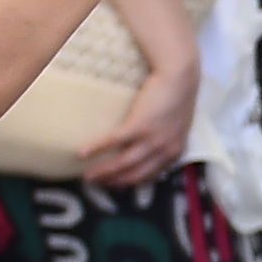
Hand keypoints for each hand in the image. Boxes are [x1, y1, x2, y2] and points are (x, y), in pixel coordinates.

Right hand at [78, 52, 196, 189]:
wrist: (179, 75)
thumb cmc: (177, 96)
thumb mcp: (177, 126)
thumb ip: (166, 140)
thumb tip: (148, 148)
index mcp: (174, 153)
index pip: (149, 176)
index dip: (130, 183)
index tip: (114, 185)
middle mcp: (164, 151)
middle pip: (134, 175)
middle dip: (114, 183)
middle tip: (96, 184)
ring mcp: (152, 140)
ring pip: (123, 164)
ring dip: (103, 172)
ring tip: (87, 177)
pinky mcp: (139, 126)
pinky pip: (113, 141)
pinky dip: (96, 148)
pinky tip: (82, 153)